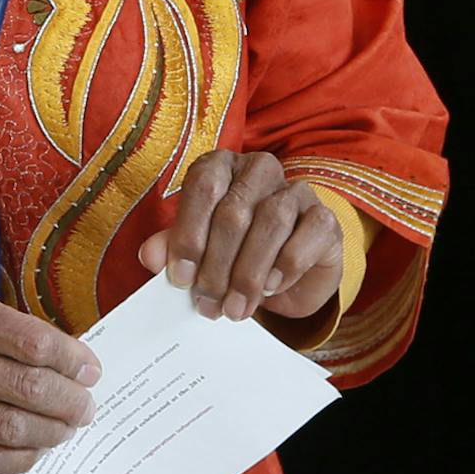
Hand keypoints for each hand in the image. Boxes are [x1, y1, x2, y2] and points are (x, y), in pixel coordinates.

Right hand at [0, 283, 98, 473]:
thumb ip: (6, 326)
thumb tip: (72, 362)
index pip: (28, 341)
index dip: (70, 360)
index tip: (90, 370)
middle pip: (23, 388)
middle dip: (68, 401)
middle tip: (86, 406)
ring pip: (6, 429)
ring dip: (51, 432)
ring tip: (65, 428)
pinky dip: (19, 458)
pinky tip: (33, 448)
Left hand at [138, 149, 341, 322]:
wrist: (286, 271)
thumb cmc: (233, 250)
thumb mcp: (200, 247)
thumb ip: (173, 246)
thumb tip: (149, 257)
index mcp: (220, 165)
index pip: (202, 188)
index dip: (188, 235)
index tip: (179, 278)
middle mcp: (258, 169)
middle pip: (234, 211)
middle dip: (217, 265)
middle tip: (207, 303)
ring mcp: (296, 190)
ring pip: (271, 222)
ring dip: (248, 273)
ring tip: (234, 307)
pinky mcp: (324, 216)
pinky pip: (306, 236)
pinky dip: (285, 266)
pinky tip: (269, 288)